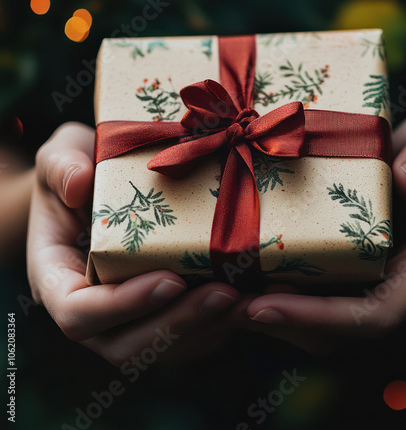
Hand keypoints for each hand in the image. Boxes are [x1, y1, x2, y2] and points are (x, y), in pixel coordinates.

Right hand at [27, 122, 239, 365]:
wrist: (105, 183)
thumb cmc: (81, 168)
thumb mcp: (62, 153)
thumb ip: (60, 165)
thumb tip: (78, 184)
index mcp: (58, 278)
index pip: (78, 314)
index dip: (122, 306)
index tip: (169, 279)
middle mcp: (93, 308)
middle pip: (126, 345)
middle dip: (177, 323)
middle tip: (223, 293)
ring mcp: (128, 316)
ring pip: (164, 347)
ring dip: (206, 328)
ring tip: (245, 298)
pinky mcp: (161, 311)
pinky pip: (189, 336)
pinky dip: (220, 324)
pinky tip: (251, 297)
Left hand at [242, 112, 405, 351]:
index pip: (376, 315)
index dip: (321, 318)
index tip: (266, 305)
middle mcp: (391, 288)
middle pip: (336, 333)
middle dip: (280, 323)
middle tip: (225, 304)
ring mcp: (365, 285)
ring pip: (317, 327)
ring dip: (268, 317)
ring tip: (221, 294)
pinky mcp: (343, 274)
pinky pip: (309, 299)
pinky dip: (272, 296)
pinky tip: (237, 277)